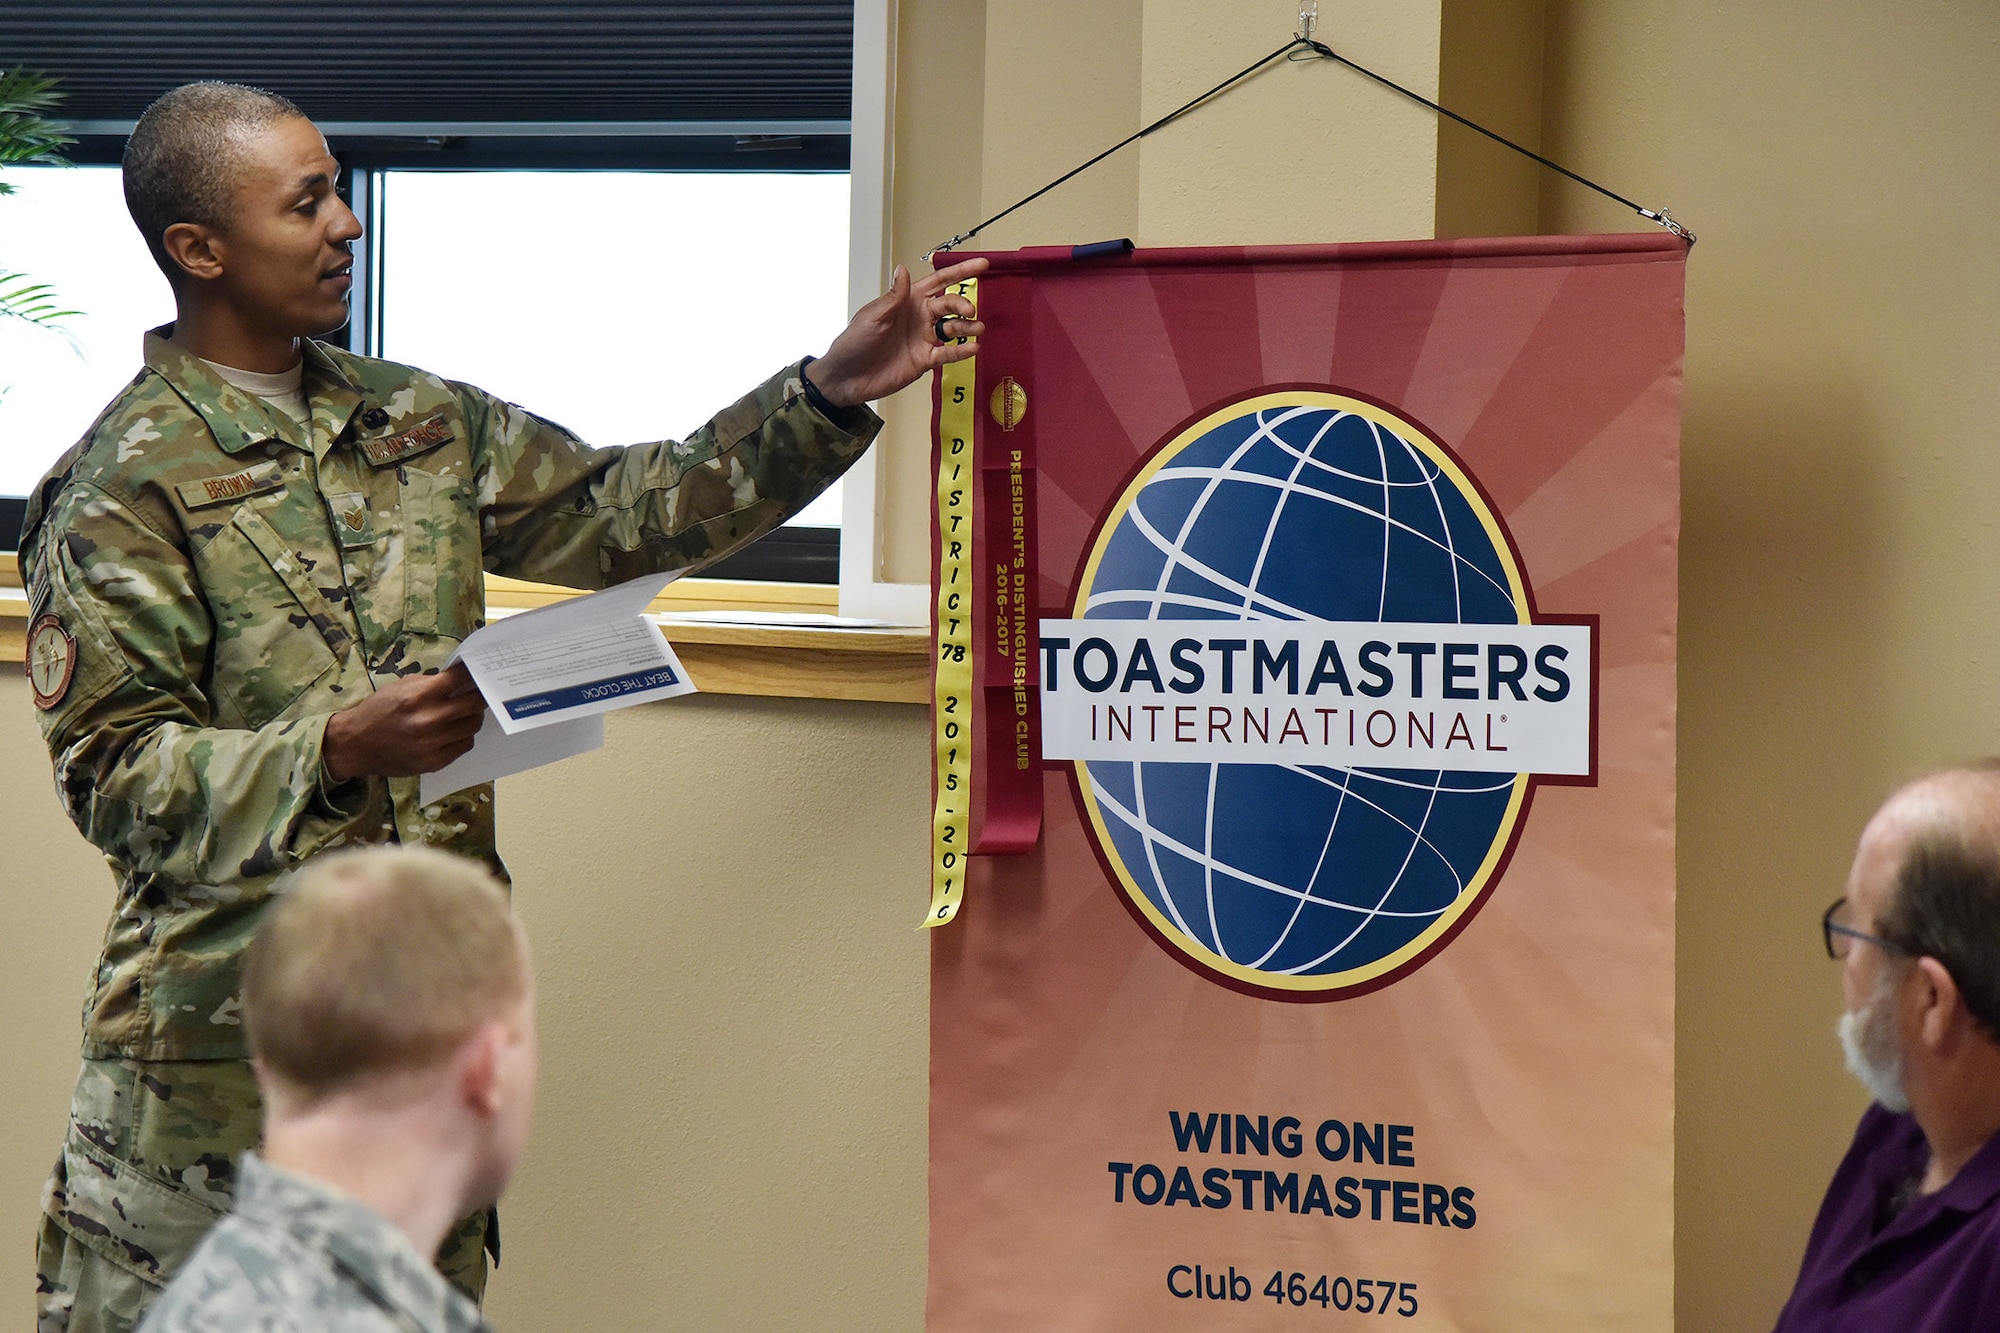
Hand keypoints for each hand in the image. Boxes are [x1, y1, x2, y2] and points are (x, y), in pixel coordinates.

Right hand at [322, 663, 486, 780]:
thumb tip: (462, 679)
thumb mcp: (400, 687)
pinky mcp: (434, 762)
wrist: (355, 744)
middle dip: (479, 695)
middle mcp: (428, 720)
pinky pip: (465, 745)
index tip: (479, 671)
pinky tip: (453, 731)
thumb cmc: (378, 710)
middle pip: (475, 703)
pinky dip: (463, 736)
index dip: (473, 673)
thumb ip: (431, 683)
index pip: (460, 679)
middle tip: (479, 693)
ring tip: (463, 713)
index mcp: (418, 696)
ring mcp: (432, 744)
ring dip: (472, 717)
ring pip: (473, 725)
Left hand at [803, 256, 989, 407]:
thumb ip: (894, 296)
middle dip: (962, 303)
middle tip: (970, 309)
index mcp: (907, 301)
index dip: (960, 271)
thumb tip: (903, 269)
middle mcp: (919, 317)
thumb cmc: (854, 342)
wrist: (847, 377)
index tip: (981, 265)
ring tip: (978, 329)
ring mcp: (923, 338)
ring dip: (967, 327)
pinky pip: (948, 353)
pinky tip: (972, 348)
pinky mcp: (925, 360)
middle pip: (949, 304)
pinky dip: (961, 351)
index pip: (938, 281)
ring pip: (953, 328)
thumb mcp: (873, 316)